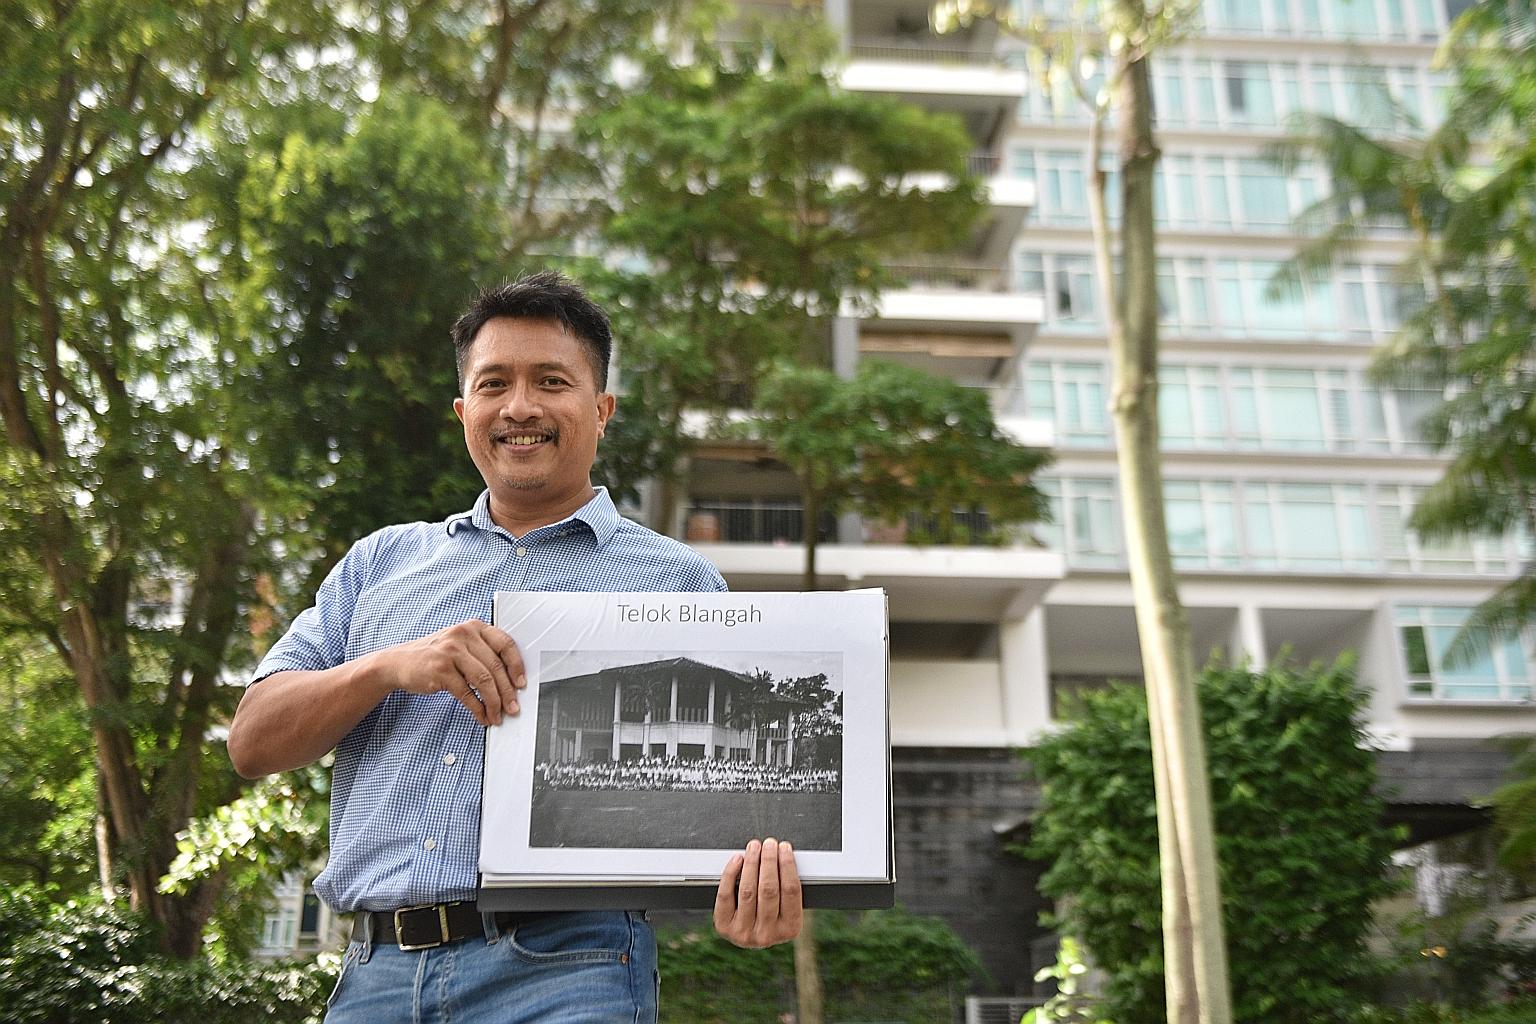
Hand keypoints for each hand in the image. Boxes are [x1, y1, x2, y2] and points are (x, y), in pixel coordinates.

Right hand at [360, 620, 524, 726]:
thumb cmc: (436, 656)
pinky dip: (477, 708)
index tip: (522, 684)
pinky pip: (467, 693)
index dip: (517, 666)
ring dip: (494, 703)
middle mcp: (463, 635)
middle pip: (496, 667)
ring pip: (484, 681)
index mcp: (474, 627)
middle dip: (507, 692)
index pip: (505, 644)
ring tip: (497, 716)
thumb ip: (484, 654)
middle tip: (513, 708)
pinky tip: (481, 716)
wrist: (399, 662)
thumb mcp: (461, 645)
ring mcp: (450, 652)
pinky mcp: (440, 670)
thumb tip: (511, 682)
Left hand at [713, 838, 802, 947]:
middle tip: (769, 844)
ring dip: (751, 863)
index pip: (791, 890)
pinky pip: (726, 895)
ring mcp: (745, 932)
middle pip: (769, 889)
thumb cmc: (771, 915)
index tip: (784, 848)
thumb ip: (786, 886)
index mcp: (789, 929)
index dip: (787, 865)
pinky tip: (737, 860)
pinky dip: (730, 874)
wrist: (750, 936)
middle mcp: (767, 934)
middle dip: (769, 861)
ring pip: (748, 890)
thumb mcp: (786, 908)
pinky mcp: (725, 927)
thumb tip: (783, 854)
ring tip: (754, 848)